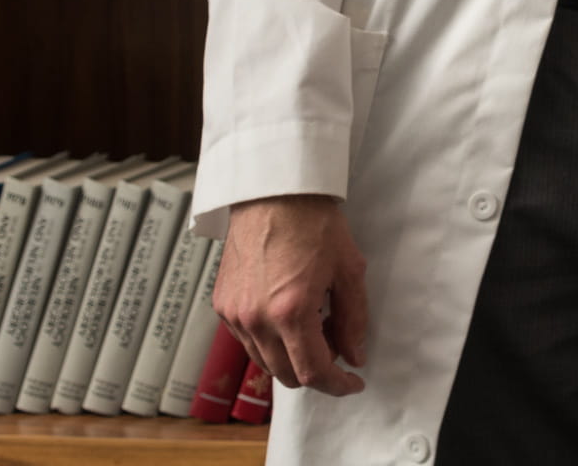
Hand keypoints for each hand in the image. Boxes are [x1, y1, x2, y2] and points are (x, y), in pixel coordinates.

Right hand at [216, 194, 369, 396]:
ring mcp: (234, 314)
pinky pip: (248, 340)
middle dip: (316, 371)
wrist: (273, 193)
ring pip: (264, 361)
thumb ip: (353, 319)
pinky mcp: (222, 305)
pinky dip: (271, 341)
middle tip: (337, 346)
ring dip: (292, 357)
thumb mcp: (349, 270)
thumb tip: (355, 355)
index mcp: (290, 312)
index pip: (312, 372)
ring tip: (316, 326)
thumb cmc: (314, 223)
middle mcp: (255, 319)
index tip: (353, 382)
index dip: (337, 384)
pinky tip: (289, 316)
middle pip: (286, 374)